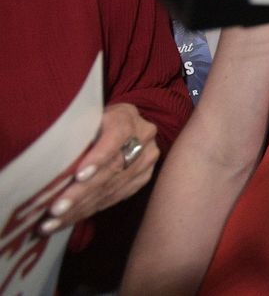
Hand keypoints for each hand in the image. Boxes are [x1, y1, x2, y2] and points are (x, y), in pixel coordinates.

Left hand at [41, 103, 158, 234]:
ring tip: (55, 222)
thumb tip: (52, 161)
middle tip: (57, 209)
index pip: (117, 136)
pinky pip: (115, 197)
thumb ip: (78, 135)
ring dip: (81, 207)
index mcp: (127, 117)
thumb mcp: (85, 119)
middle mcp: (143, 137)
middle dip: (82, 192)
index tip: (79, 176)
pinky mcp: (143, 177)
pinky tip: (69, 219)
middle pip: (113, 168)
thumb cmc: (92, 122)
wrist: (120, 127)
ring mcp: (147, 159)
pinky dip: (90, 210)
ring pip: (112, 187)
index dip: (98, 157)